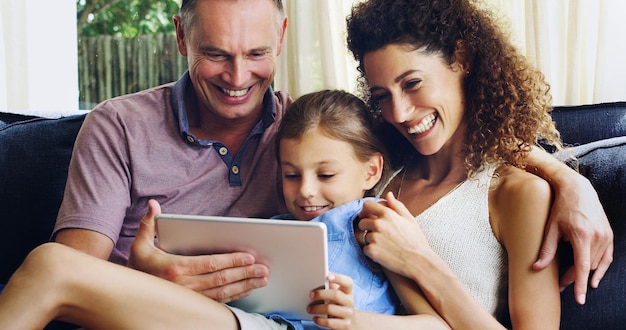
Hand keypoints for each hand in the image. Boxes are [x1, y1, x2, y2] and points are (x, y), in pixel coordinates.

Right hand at [127, 199, 269, 302]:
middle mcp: (185, 286)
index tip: (249, 257)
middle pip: (221, 279)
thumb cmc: (137, 268)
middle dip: (245, 273)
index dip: (232, 260)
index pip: (210, 264)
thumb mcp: (139, 245)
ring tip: (261, 279)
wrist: (128, 296)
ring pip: (223, 292)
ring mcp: (190, 298)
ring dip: (245, 285)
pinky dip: (235, 296)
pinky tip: (247, 289)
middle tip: (263, 269)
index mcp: (176, 269)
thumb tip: (153, 205)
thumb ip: (149, 224)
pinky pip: (219, 301)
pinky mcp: (193, 305)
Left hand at [308, 272, 355, 329]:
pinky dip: (319, 320)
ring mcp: (348, 314)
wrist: (350, 324)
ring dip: (317, 308)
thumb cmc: (339, 306)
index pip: (348, 282)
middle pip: (336, 295)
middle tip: (311, 295)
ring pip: (330, 309)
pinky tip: (315, 318)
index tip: (328, 276)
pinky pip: (329, 322)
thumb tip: (318, 278)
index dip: (339, 278)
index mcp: (348, 292)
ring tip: (309, 308)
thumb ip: (331, 287)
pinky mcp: (345, 325)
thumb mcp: (338, 296)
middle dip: (321, 294)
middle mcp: (350, 302)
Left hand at [357, 192, 432, 276]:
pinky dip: (371, 251)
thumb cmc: (416, 240)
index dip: (367, 210)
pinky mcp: (372, 250)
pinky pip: (365, 249)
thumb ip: (397, 205)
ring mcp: (374, 237)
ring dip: (370, 240)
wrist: (418, 261)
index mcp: (388, 214)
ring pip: (364, 236)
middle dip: (367, 227)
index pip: (367, 205)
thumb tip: (388, 194)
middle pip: (362, 221)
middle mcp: (379, 224)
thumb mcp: (409, 219)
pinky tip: (382, 253)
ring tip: (383, 245)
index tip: (368, 215)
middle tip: (377, 234)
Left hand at [533, 174, 613, 304]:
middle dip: (574, 278)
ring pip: (596, 263)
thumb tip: (536, 268)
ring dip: (584, 273)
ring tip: (568, 278)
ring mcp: (606, 236)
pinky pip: (607, 258)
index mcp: (582, 236)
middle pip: (587, 267)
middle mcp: (597, 237)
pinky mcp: (609, 235)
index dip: (579, 284)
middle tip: (560, 285)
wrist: (578, 190)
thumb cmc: (561, 208)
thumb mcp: (551, 228)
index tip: (579, 299)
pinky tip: (593, 279)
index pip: (582, 267)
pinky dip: (601, 269)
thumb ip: (546, 249)